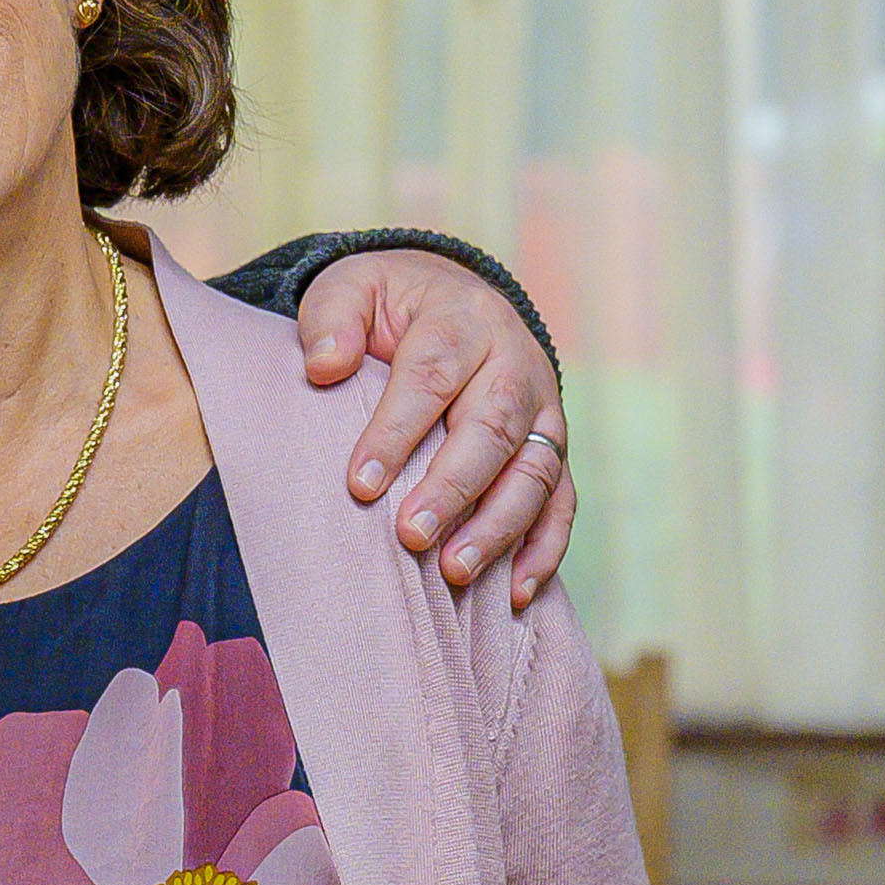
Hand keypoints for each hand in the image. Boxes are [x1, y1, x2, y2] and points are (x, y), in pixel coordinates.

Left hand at [293, 250, 575, 604]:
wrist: (456, 301)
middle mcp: (514, 365)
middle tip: (412, 536)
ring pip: (534, 471)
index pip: (430, 376)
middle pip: (493, 428)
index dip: (396, 432)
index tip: (360, 485)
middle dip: (454, 486)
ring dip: (498, 526)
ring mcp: (543, 412)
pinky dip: (544, 550)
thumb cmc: (392, 307)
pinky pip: (561, 503)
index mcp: (462, 320)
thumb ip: (332, 319)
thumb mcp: (354, 289)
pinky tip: (513, 594)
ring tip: (454, 571)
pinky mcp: (554, 452)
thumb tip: (324, 365)